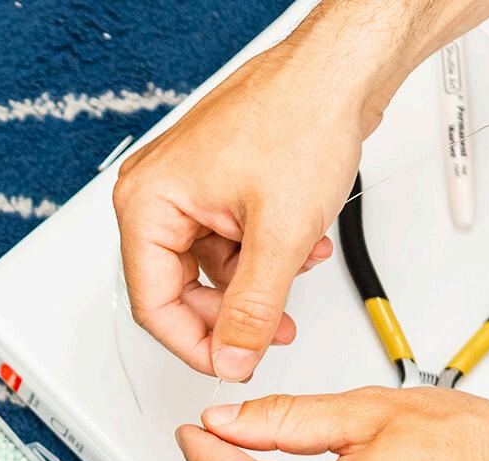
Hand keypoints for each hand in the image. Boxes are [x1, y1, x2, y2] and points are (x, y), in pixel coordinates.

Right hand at [112, 38, 361, 381]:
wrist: (340, 69)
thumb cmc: (301, 116)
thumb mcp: (279, 234)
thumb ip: (252, 309)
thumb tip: (234, 356)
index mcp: (147, 202)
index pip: (152, 304)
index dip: (194, 343)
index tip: (230, 362)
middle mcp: (155, 193)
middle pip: (178, 288)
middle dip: (230, 313)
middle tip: (267, 333)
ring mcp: (185, 187)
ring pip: (210, 267)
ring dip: (256, 280)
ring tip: (298, 269)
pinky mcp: (215, 183)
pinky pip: (227, 240)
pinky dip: (263, 252)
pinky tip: (299, 245)